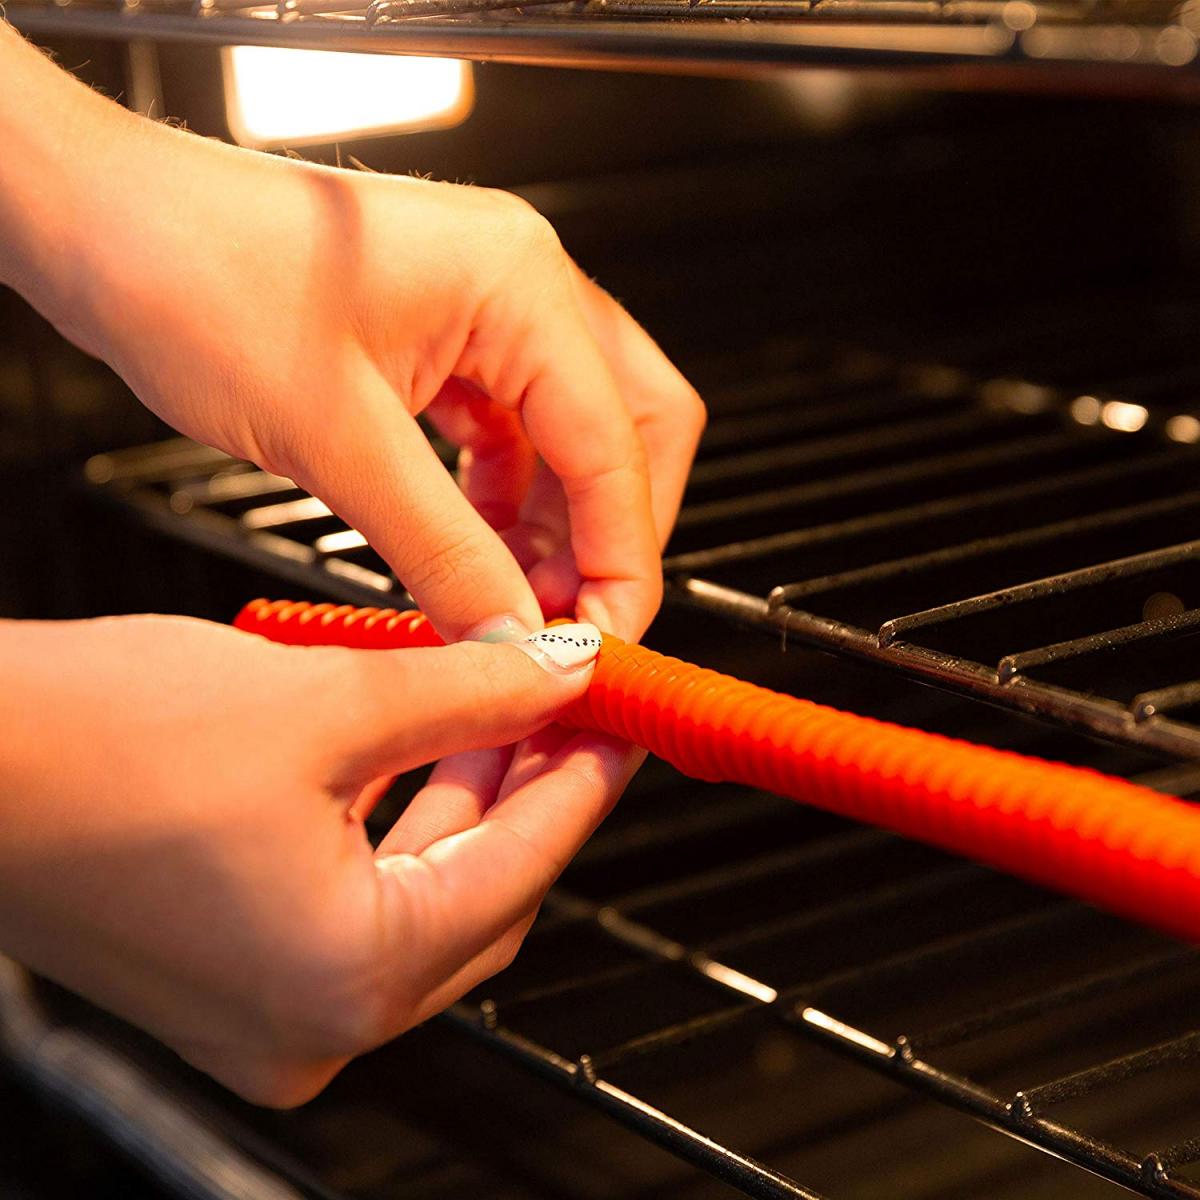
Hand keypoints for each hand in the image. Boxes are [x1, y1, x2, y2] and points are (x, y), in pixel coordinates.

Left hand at [0, 27, 704, 641]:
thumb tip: (512, 634)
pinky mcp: (445, 340)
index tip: (602, 636)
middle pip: (630, 430)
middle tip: (574, 617)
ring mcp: (485, 310)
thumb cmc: (193, 273)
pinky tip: (475, 550)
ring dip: (554, 526)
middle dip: (610, 533)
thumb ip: (444, 549)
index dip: (623, 557)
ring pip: (570, 439)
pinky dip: (504, 502)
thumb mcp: (334, 438)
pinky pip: (510, 434)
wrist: (104, 227)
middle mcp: (520, 286)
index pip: (619, 446)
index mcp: (518, 284)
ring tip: (515, 600)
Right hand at [0, 615, 640, 1104]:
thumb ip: (467, 690)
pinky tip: (426, 752)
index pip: (520, 866)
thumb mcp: (325, 701)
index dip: (581, 778)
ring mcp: (267, 1011)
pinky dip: (404, 829)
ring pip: (425, 898)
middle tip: (565, 706)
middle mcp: (311, 1022)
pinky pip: (362, 906)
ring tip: (505, 710)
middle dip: (531, 789)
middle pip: (482, 894)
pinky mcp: (233, 975)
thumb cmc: (92, 743)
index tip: (616, 719)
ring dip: (470, 802)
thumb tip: (554, 669)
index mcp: (344, 976)